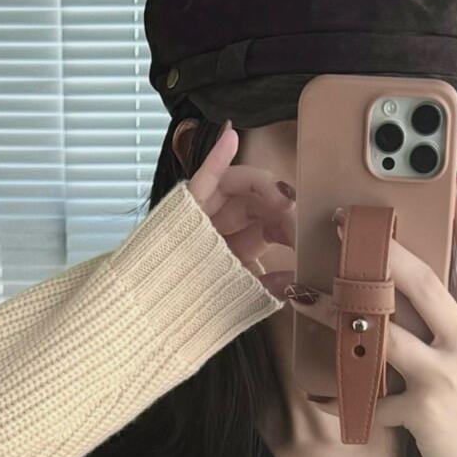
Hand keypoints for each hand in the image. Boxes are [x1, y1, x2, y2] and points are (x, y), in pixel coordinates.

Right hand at [187, 122, 298, 297]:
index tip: (304, 238)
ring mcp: (204, 216)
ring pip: (236, 189)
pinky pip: (201, 180)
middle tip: (293, 215)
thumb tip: (296, 285)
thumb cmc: (195, 314)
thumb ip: (266, 289)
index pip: (270, 224)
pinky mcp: (184, 210)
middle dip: (278, 207)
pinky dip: (215, 158)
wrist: (152, 320)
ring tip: (278, 195)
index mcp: (240, 249)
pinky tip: (231, 135)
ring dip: (260, 185)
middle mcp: (224, 228)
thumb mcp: (240, 301)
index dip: (289, 226)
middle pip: (257, 203)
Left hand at [283, 169, 456, 456]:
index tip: (455, 174)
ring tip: (303, 295)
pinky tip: (321, 400)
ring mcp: (447, 374)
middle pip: (424, 278)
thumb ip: (448, 340)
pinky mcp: (425, 410)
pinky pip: (371, 399)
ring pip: (384, 328)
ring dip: (337, 311)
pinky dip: (344, 401)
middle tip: (341, 223)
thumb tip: (402, 318)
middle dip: (380, 247)